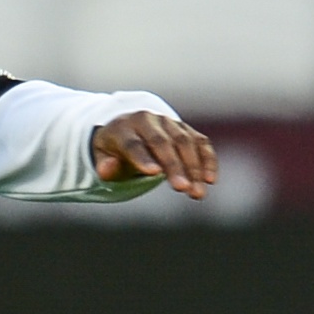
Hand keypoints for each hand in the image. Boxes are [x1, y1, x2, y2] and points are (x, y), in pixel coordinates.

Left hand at [92, 110, 218, 199]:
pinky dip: (208, 160)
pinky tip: (211, 180)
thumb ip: (104, 164)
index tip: (154, 174)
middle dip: (174, 165)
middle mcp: (149, 120)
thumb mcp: (102, 155)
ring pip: (185, 142)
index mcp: (124, 127)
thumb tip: (107, 170)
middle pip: (163, 143)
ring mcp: (170, 123)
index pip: (133, 143)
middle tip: (182, 189)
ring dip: (194, 168)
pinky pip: (201, 143)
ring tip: (198, 193)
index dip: (143, 158)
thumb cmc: (115, 148)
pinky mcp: (186, 130)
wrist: (130, 125)